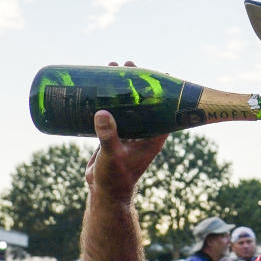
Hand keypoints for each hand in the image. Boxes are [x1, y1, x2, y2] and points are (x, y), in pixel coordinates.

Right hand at [85, 61, 166, 202]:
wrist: (105, 195)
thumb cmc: (115, 179)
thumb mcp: (112, 155)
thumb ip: (108, 136)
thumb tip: (102, 113)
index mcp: (153, 136)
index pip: (162, 107)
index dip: (160, 88)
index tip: (153, 70)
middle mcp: (144, 132)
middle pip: (143, 101)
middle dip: (134, 82)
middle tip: (124, 65)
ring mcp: (129, 133)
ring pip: (127, 104)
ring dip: (119, 88)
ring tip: (109, 69)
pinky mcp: (115, 135)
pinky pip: (114, 113)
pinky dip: (108, 100)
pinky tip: (97, 89)